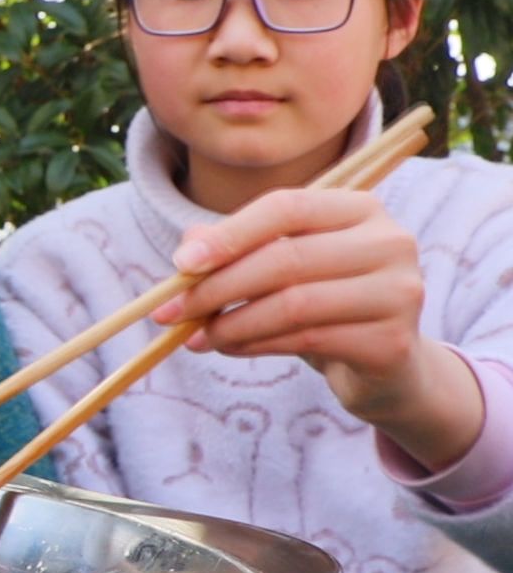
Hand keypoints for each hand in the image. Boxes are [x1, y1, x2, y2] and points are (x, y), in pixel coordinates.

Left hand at [150, 186, 480, 468]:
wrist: (386, 365)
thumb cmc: (324, 302)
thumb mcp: (282, 267)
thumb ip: (237, 247)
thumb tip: (187, 248)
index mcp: (361, 208)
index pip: (286, 207)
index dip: (229, 234)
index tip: (180, 264)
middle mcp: (389, 242)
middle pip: (286, 258)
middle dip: (217, 287)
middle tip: (173, 311)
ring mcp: (398, 292)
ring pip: (293, 303)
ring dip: (231, 323)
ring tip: (197, 336)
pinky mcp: (391, 341)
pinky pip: (306, 339)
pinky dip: (255, 344)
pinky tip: (230, 348)